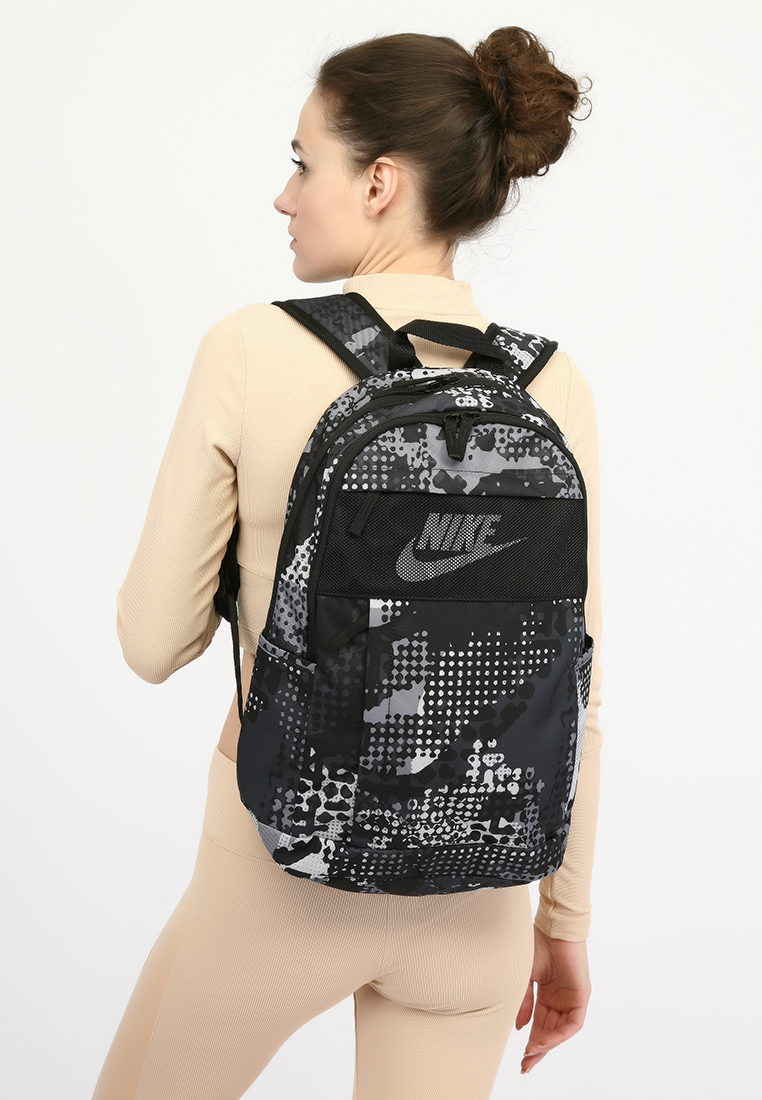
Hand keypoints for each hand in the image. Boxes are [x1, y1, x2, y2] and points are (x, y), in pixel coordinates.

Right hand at [515, 925, 590, 1074]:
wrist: (552, 927)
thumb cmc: (537, 944)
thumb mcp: (524, 977)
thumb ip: (524, 1003)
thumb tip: (520, 1027)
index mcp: (546, 994)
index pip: (539, 1023)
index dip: (531, 1040)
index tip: (521, 1057)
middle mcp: (560, 998)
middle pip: (550, 1031)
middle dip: (538, 1050)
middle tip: (526, 1066)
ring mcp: (571, 998)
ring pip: (561, 1030)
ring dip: (547, 1044)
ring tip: (532, 1054)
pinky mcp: (582, 995)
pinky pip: (573, 1023)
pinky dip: (559, 1034)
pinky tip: (545, 1040)